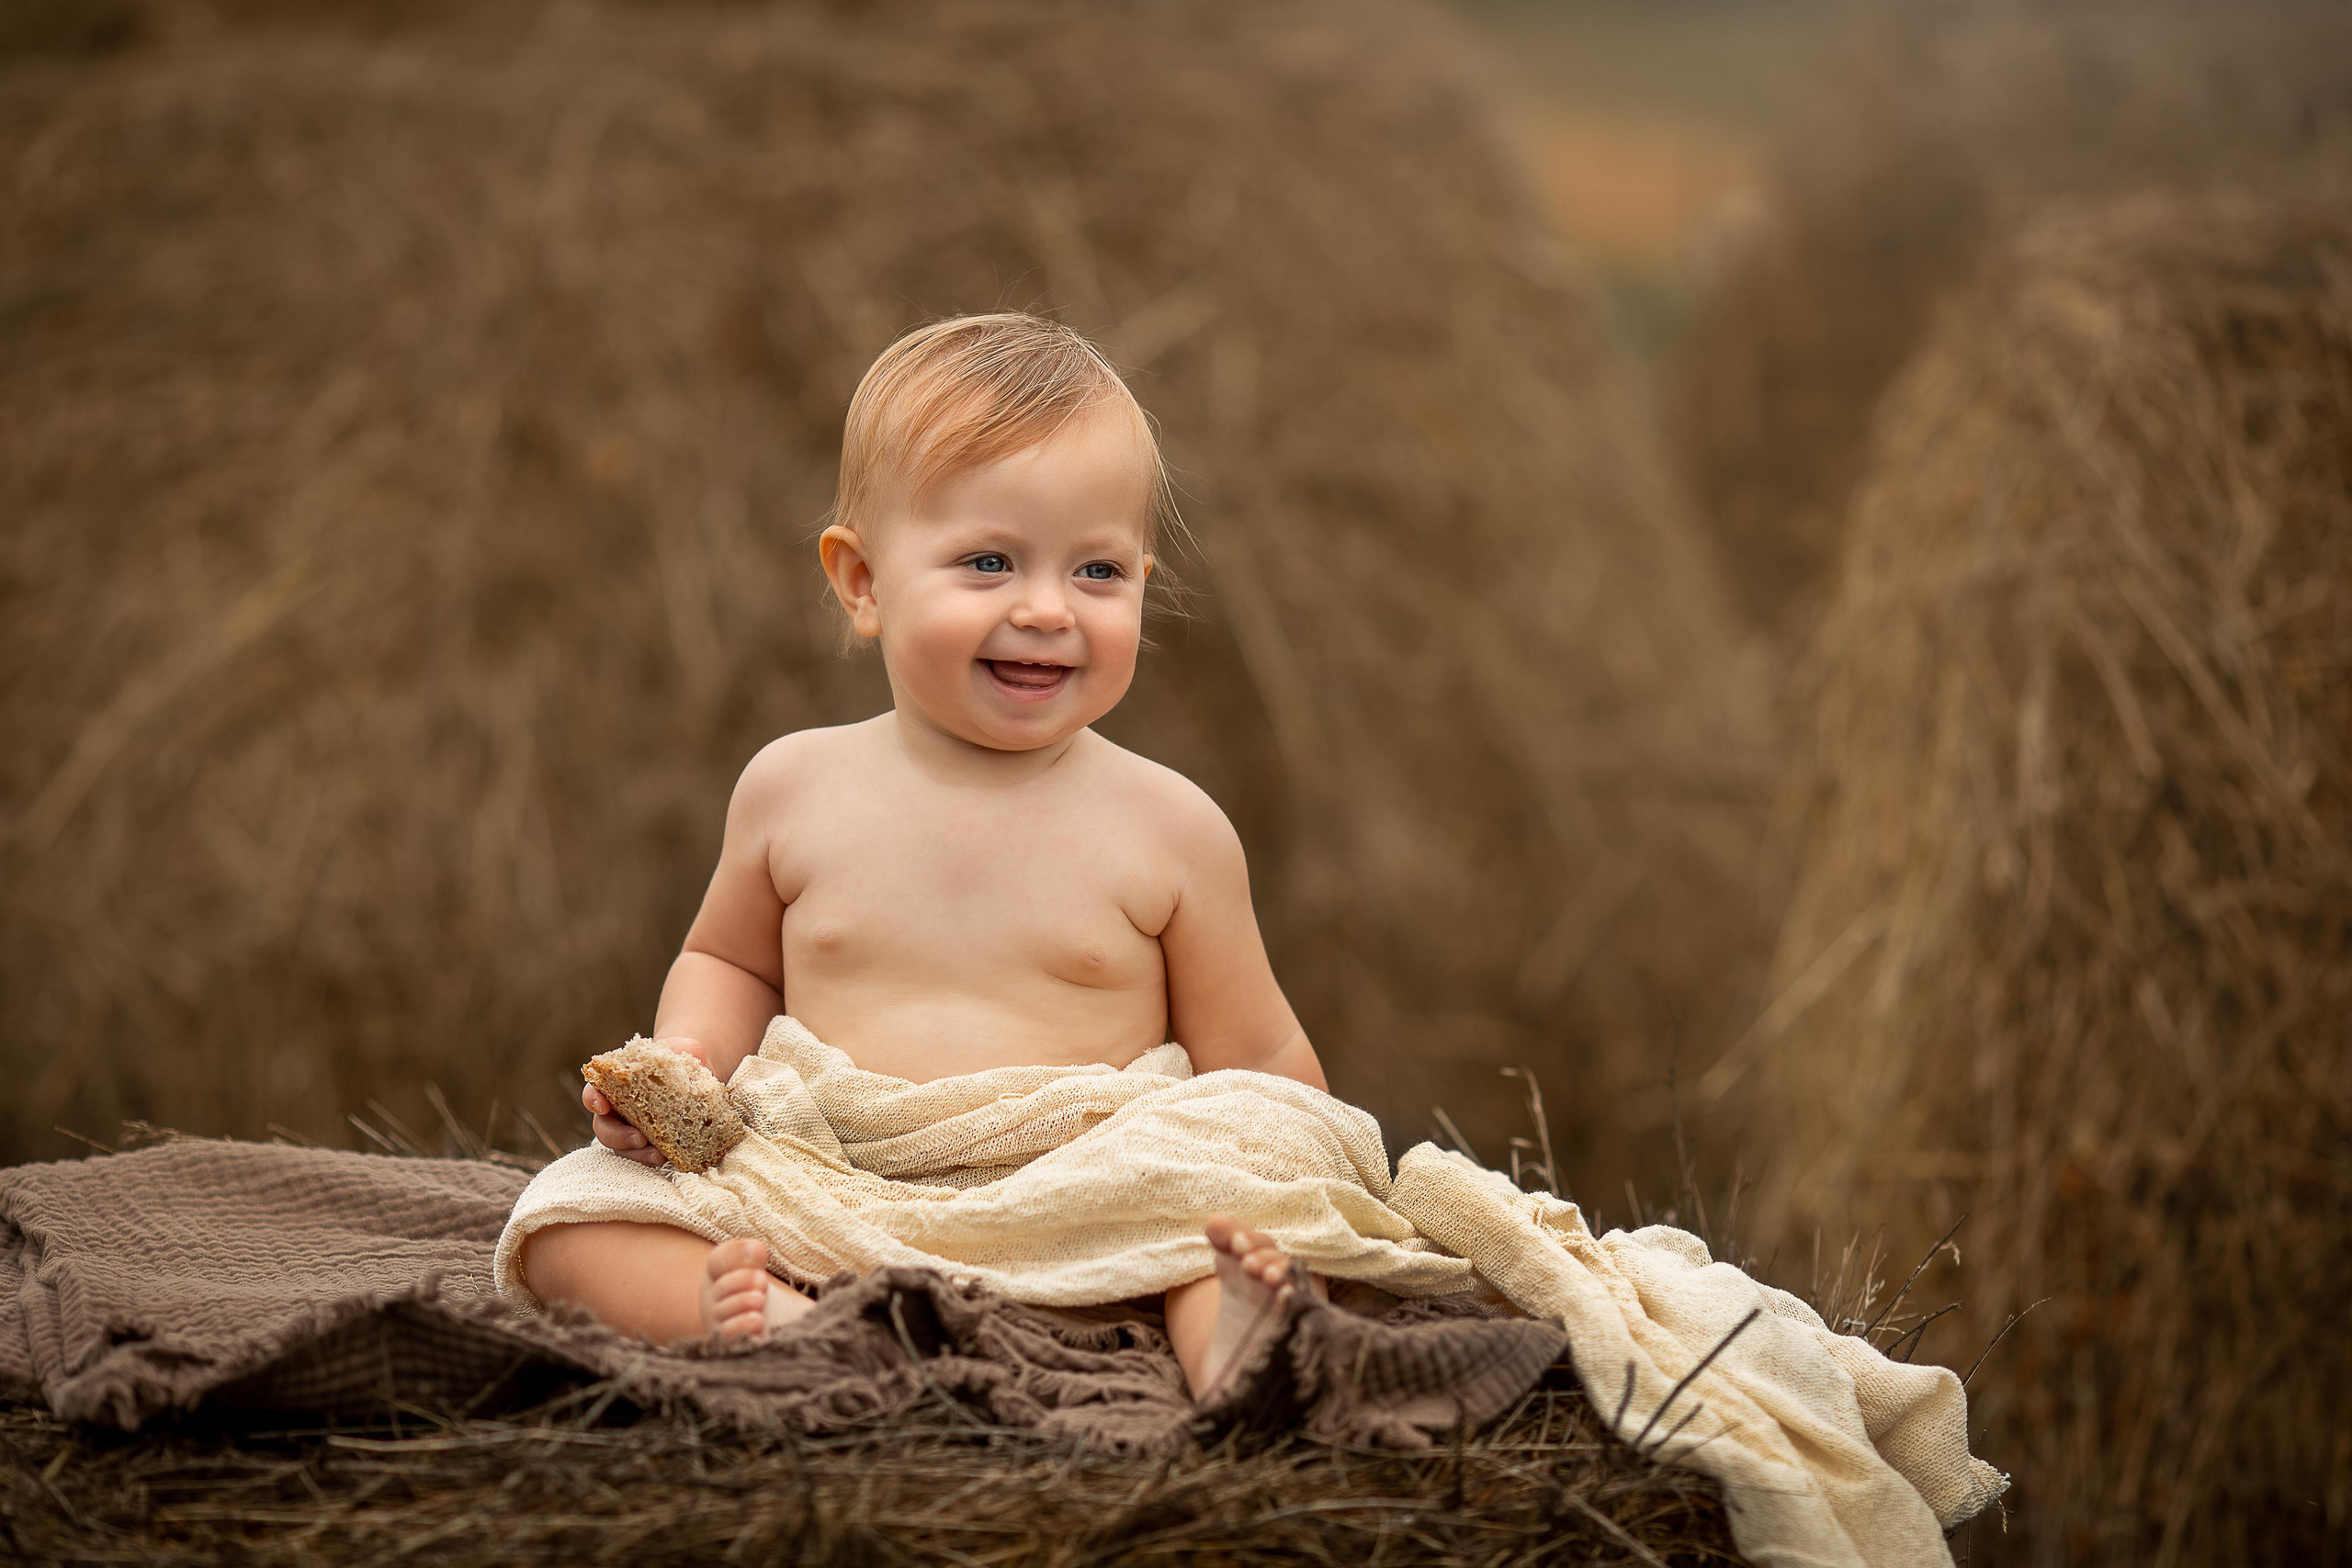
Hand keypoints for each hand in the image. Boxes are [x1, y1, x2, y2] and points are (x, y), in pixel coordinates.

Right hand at [584, 1036, 709, 1166]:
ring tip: (658, 1156)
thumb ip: (680, 1051)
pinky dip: (653, 1160)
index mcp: (615, 1085)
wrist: (694, 1075)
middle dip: (617, 1136)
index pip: (594, 1092)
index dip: (593, 1100)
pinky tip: (669, 1159)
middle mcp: (618, 1110)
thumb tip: (693, 1059)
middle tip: (638, 1139)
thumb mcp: (680, 1049)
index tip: (602, 1105)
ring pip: (622, 1148)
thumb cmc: (679, 1059)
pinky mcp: (650, 1143)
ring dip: (637, 1155)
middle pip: (604, 1128)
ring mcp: (632, 1129)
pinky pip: (644, 1156)